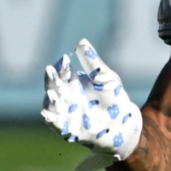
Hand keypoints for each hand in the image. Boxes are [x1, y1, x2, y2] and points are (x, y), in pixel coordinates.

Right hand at [41, 38, 142, 170]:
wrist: (124, 123)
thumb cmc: (113, 98)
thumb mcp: (104, 77)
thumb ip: (92, 62)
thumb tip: (81, 41)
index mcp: (73, 83)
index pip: (63, 72)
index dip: (62, 66)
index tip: (65, 59)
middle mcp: (66, 97)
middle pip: (53, 86)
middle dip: (51, 79)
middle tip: (51, 71)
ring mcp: (65, 113)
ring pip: (51, 105)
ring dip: (49, 99)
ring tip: (52, 93)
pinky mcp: (69, 129)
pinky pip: (56, 125)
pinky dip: (50, 120)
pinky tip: (47, 114)